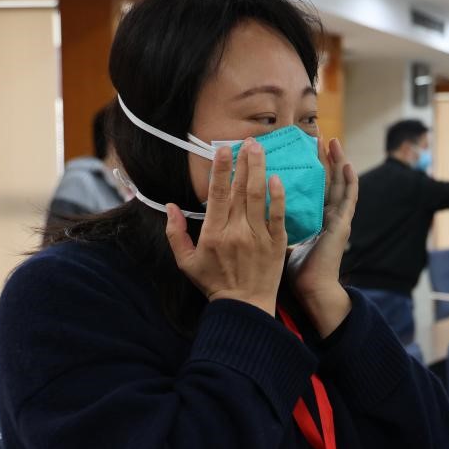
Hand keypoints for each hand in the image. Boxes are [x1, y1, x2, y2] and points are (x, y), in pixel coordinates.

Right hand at [166, 142, 285, 314]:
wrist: (244, 307)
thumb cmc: (214, 283)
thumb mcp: (186, 262)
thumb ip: (175, 234)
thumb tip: (171, 206)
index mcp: (213, 234)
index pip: (217, 195)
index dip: (219, 170)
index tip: (222, 149)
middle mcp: (236, 232)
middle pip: (239, 190)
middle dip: (244, 162)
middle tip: (248, 141)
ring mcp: (258, 237)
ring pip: (258, 197)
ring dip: (259, 170)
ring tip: (260, 149)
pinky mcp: (276, 244)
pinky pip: (278, 216)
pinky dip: (277, 197)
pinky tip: (277, 179)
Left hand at [287, 138, 357, 336]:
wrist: (311, 290)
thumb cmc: (292, 271)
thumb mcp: (277, 243)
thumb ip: (268, 227)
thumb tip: (247, 215)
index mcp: (311, 218)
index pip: (310, 187)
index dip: (307, 167)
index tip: (298, 149)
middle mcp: (325, 215)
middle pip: (325, 179)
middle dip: (321, 157)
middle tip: (315, 136)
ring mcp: (336, 219)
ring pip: (338, 183)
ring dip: (336, 161)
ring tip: (331, 141)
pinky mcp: (342, 224)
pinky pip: (349, 198)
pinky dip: (349, 181)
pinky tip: (347, 164)